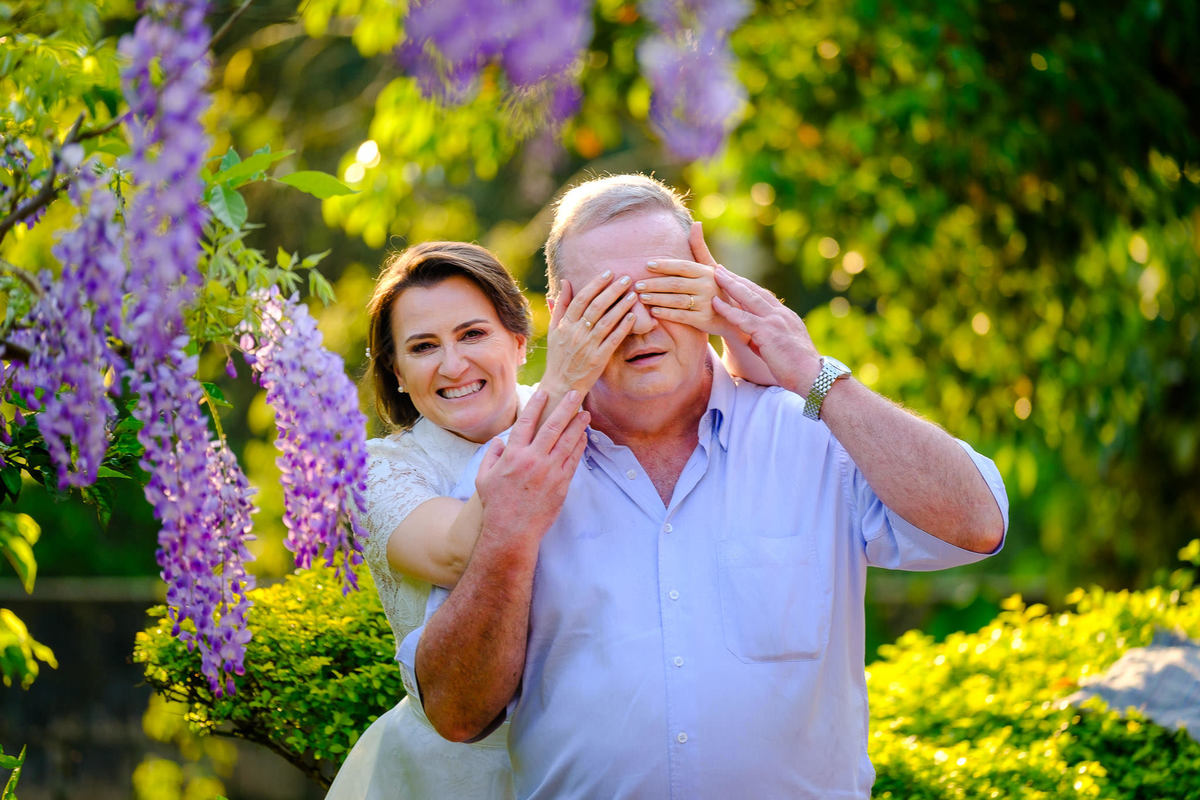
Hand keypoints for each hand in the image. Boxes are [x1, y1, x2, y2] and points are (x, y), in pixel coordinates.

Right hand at [475, 390, 589, 543]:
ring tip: (585, 413)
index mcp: (513, 455)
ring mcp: (549, 471)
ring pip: (567, 442)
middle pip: (553, 427)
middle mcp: (533, 460)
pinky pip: (573, 460)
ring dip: (578, 425)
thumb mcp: (483, 479)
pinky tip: (583, 437)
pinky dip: (579, 446)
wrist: (512, 531)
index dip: (537, 405)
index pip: (527, 422)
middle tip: (574, 394)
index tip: (544, 392)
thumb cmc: (496, 506)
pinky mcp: (561, 484)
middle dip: (565, 408)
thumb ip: (490, 457)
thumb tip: (498, 441)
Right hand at [542, 271, 636, 396]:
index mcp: (565, 325)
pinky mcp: (598, 359)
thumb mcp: (554, 329)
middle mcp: (576, 334)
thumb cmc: (558, 355)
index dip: (596, 284)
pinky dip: (623, 327)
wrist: (561, 384)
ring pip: (606, 321)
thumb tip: (566, 281)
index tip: (608, 273)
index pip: (581, 299)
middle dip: (612, 290)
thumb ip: (561, 305)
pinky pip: (613, 340)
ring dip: (621, 306)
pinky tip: (633, 316)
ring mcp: (588, 347)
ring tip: (633, 294)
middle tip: (626, 278)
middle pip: (596, 307)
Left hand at [638, 222, 736, 338]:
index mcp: (706, 272)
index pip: (682, 266)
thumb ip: (699, 247)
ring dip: (657, 298)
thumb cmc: (714, 287)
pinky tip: (654, 311)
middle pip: (675, 283)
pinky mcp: (703, 320)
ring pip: (676, 300)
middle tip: (637, 285)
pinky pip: (681, 316)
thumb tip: (696, 223)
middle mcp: (706, 286)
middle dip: (654, 284)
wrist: (730, 315)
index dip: (664, 265)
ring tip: (641, 297)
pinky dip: (666, 313)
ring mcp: (706, 304)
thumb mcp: (710, 267)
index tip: (647, 265)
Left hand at [712, 266, 822, 395]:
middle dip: (736, 278)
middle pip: (754, 291)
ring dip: (730, 285)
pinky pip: (743, 318)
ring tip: (715, 274)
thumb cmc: (797, 369)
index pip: (763, 296)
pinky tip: (715, 302)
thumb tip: (751, 341)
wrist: (813, 377)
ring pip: (748, 298)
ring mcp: (775, 321)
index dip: (747, 286)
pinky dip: (728, 309)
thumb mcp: (779, 349)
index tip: (734, 278)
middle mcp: (781, 314)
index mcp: (785, 317)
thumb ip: (764, 341)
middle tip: (720, 268)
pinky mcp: (768, 332)